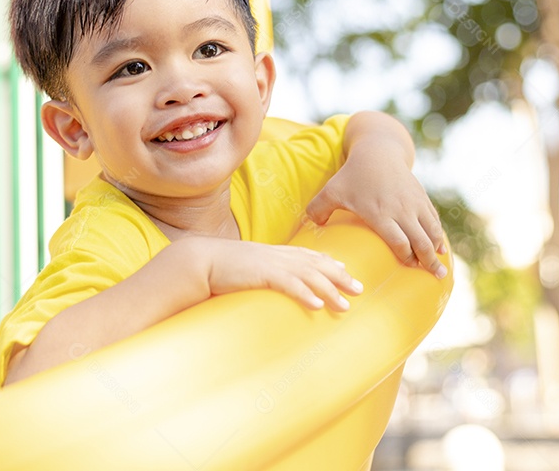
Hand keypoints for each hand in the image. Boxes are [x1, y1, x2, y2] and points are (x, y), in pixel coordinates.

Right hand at [177, 236, 363, 310]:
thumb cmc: (220, 267)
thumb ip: (263, 271)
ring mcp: (271, 264)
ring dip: (329, 290)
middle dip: (340, 276)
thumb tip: (269, 283)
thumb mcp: (248, 267)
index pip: (309, 255)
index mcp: (275, 253)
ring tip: (344, 305)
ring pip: (309, 276)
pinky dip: (304, 294)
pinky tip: (316, 305)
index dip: (329, 262)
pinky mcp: (261, 275)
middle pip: (317, 264)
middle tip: (359, 288)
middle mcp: (278, 256)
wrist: (199, 261)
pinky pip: (288, 285)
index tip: (346, 269)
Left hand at [306, 118, 447, 278]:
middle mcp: (400, 209)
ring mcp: (414, 203)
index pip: (398, 240)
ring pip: (430, 230)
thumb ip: (318, 209)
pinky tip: (441, 247)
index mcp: (379, 212)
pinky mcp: (421, 197)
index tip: (409, 267)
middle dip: (428, 260)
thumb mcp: (331, 190)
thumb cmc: (352, 174)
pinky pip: (433, 219)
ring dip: (437, 249)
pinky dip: (438, 234)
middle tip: (436, 276)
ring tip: (441, 268)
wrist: (378, 152)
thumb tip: (311, 226)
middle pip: (419, 239)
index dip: (406, 256)